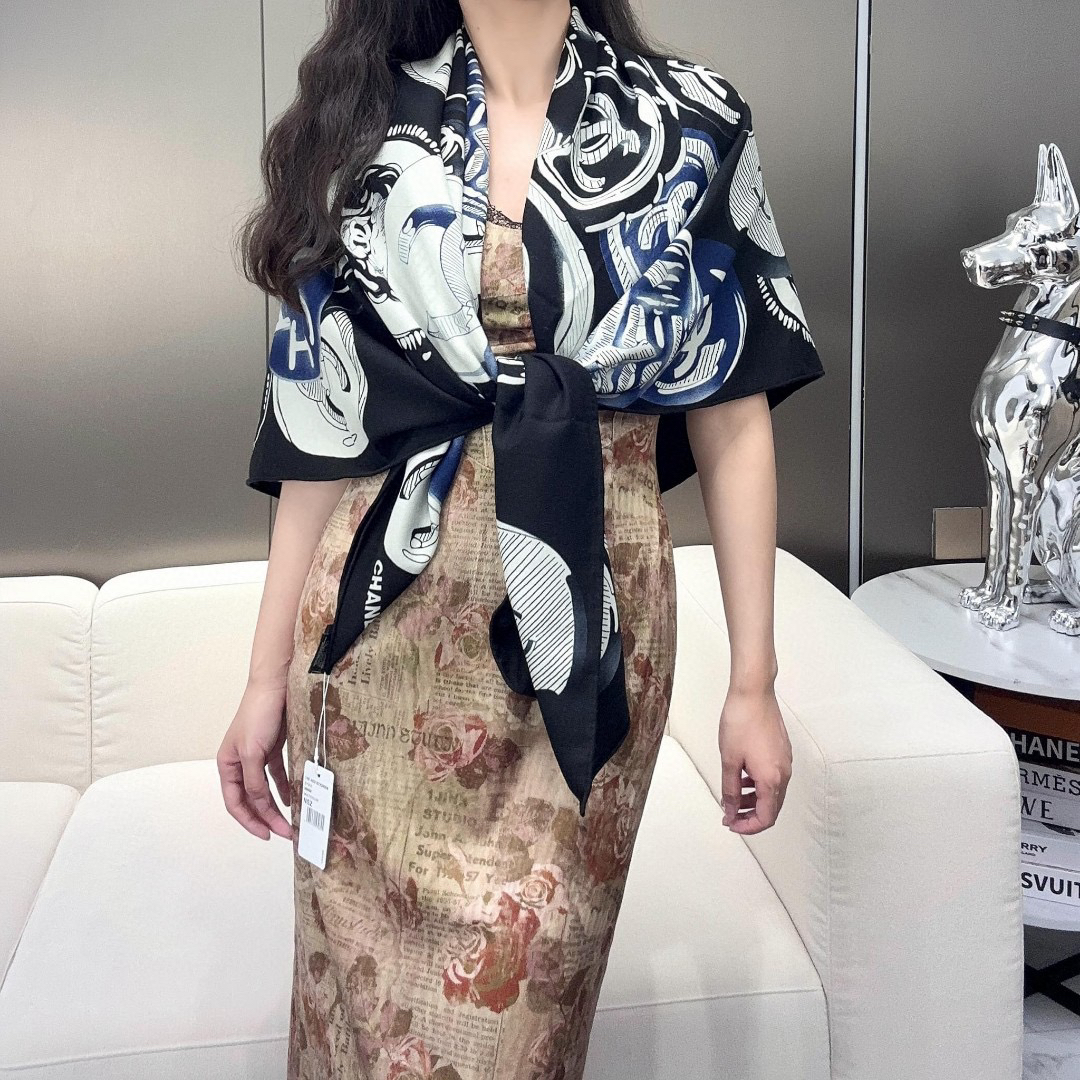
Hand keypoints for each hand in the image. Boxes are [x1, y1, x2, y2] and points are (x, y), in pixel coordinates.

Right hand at [217, 678, 292, 840]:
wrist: (275, 686)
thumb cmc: (258, 715)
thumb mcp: (252, 753)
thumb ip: (254, 782)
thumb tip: (259, 804)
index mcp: (227, 765)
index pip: (235, 803)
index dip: (250, 821)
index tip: (268, 834)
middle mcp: (239, 763)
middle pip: (250, 800)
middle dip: (266, 818)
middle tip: (285, 832)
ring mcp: (256, 757)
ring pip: (264, 790)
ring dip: (275, 806)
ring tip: (291, 820)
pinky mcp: (272, 749)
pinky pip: (276, 776)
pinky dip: (283, 788)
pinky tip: (292, 798)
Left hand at [717, 685, 791, 833]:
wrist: (754, 693)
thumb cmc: (742, 721)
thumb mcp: (730, 760)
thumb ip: (731, 790)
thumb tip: (731, 811)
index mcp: (772, 779)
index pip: (766, 817)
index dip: (748, 827)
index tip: (731, 824)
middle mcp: (784, 773)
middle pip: (771, 808)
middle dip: (750, 816)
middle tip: (730, 815)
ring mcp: (785, 761)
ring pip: (773, 792)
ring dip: (754, 800)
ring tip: (734, 796)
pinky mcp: (782, 751)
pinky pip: (774, 777)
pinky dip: (759, 785)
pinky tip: (744, 778)